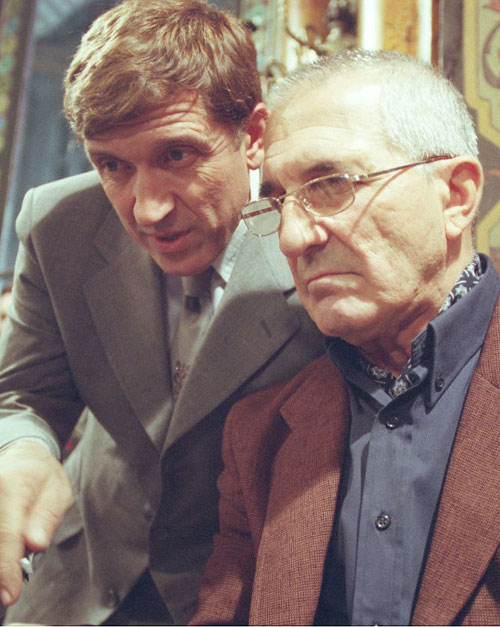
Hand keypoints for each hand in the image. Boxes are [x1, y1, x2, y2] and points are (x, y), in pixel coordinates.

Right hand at [0, 441, 72, 606]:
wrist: (21, 457)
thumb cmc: (42, 477)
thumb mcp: (58, 492)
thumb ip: (46, 518)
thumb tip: (34, 544)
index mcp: (14, 487)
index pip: (7, 534)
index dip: (6, 568)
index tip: (9, 594)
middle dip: (1, 568)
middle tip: (9, 589)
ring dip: (1, 558)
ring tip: (10, 572)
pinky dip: (0, 551)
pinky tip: (7, 559)